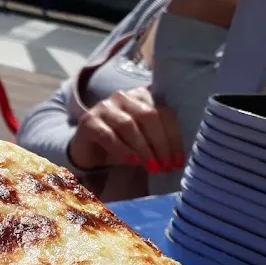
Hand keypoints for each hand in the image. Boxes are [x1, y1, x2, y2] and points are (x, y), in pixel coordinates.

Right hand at [68, 87, 182, 172]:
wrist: (88, 151)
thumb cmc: (120, 145)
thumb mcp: (144, 141)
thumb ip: (158, 142)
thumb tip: (176, 160)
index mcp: (142, 96)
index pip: (164, 113)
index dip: (173, 138)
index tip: (177, 161)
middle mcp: (123, 96)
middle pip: (148, 116)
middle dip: (160, 144)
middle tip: (165, 166)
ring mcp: (104, 107)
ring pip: (129, 125)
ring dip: (143, 149)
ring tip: (152, 167)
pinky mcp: (88, 121)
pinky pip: (108, 135)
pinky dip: (122, 150)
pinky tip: (132, 162)